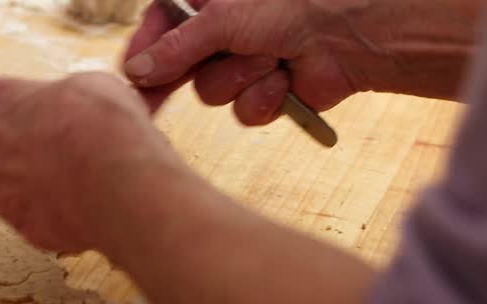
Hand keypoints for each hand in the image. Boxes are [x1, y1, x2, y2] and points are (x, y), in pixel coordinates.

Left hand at [0, 73, 179, 252]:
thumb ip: (57, 102)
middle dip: (15, 159)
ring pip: (11, 195)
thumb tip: (72, 110)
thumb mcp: (83, 86)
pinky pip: (40, 221)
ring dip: (38, 188)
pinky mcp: (30, 232)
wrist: (119, 179)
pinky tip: (89, 203)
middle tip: (54, 150)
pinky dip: (59, 215)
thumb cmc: (100, 122)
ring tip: (80, 178)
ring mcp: (4, 199)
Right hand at [124, 0, 477, 122]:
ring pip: (212, 91)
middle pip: (181, 64)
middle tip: (153, 98)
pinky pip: (243, 110)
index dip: (146, 47)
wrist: (354, 32)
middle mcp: (227, 31)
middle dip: (181, 76)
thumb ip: (178, 46)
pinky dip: (263, 98)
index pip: (163, 23)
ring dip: (239, 79)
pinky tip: (285, 80)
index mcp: (213, 1)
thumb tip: (137, 70)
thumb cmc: (294, 4)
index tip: (131, 68)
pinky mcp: (267, 93)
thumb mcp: (224, 17)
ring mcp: (247, 63)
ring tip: (269, 59)